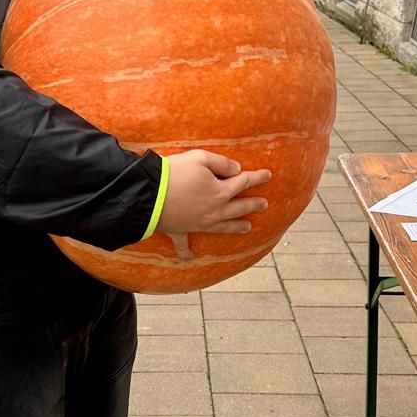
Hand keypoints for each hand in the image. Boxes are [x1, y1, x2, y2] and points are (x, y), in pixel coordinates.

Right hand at [156, 151, 270, 251]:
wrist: (149, 194)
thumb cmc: (174, 173)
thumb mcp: (200, 158)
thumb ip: (221, 163)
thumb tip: (236, 169)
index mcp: (220, 192)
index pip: (243, 182)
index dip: (257, 177)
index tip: (268, 175)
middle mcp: (214, 211)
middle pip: (238, 207)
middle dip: (253, 205)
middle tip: (264, 204)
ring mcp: (198, 223)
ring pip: (222, 227)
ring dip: (235, 227)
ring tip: (247, 227)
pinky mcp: (180, 229)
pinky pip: (183, 243)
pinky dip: (185, 251)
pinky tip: (188, 258)